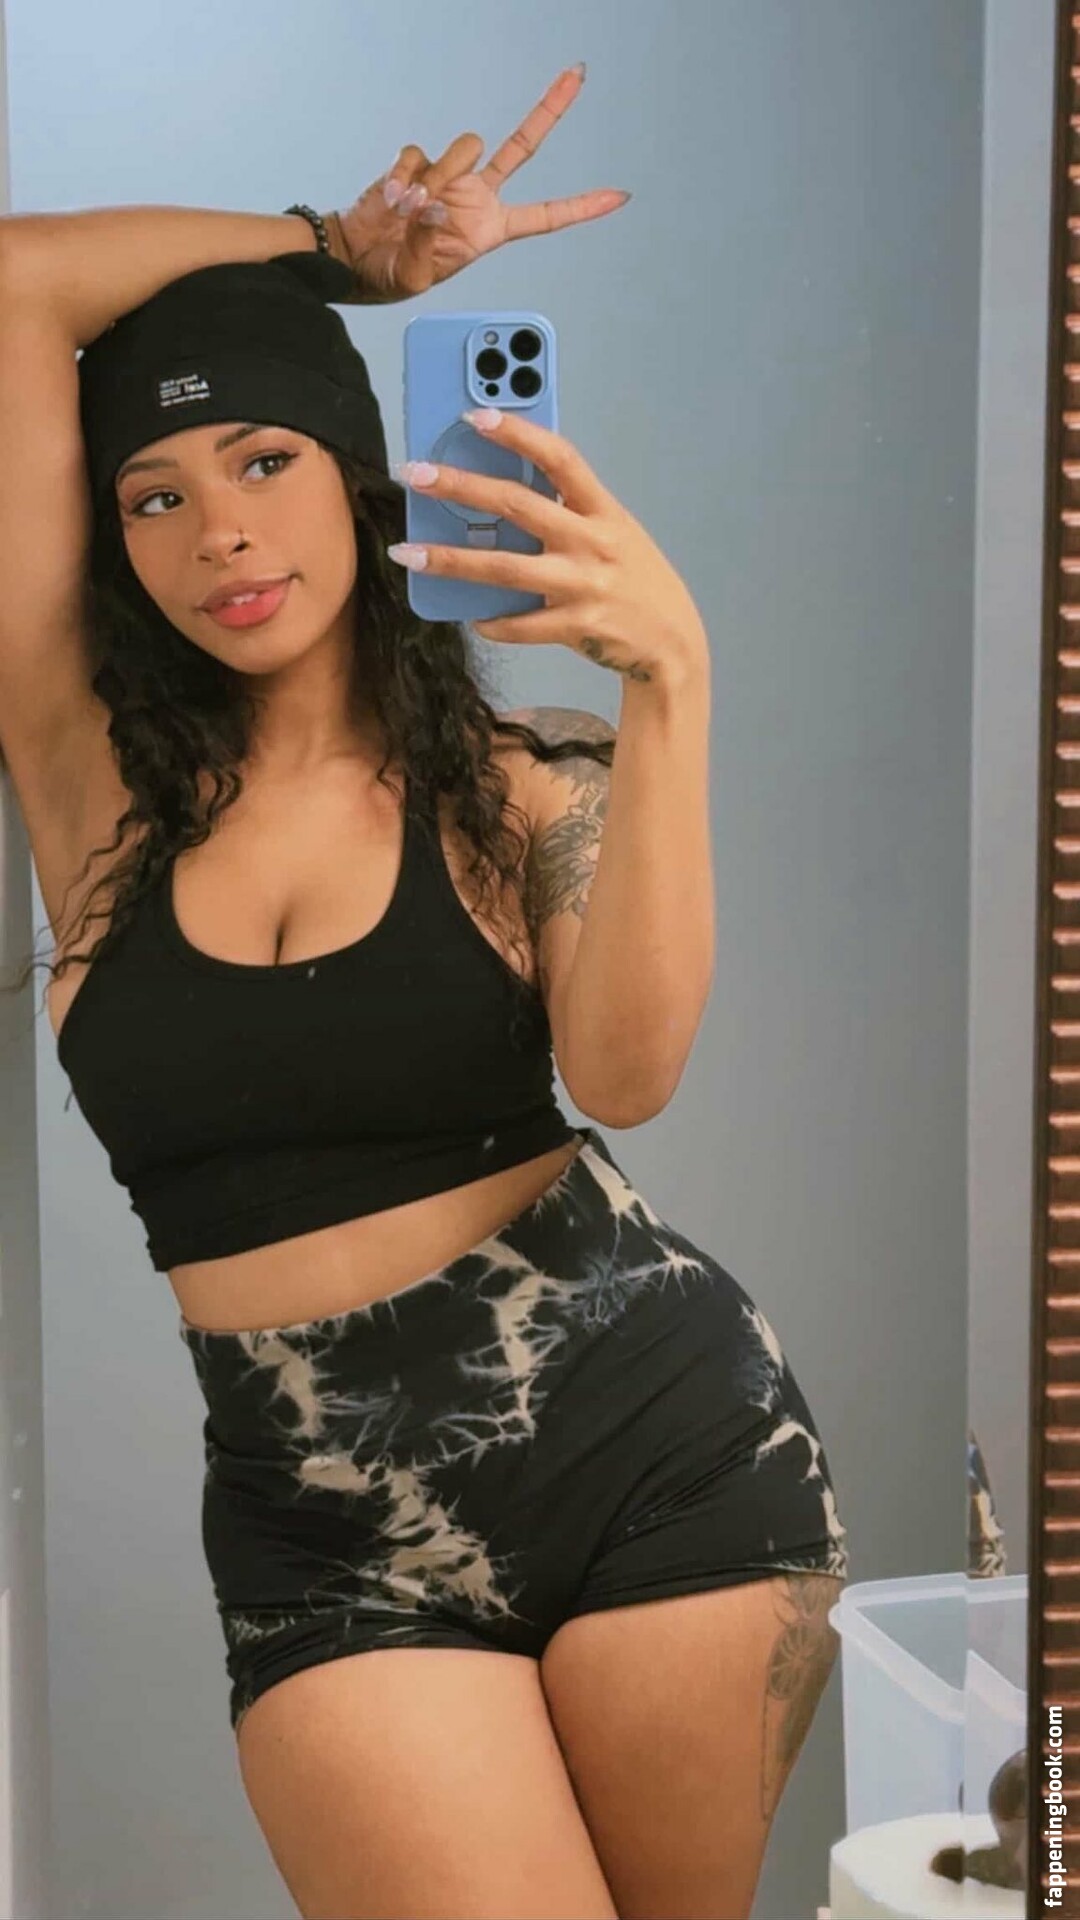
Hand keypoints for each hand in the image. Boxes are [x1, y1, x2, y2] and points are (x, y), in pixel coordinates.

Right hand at [328, 66, 629, 302]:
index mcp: (489, 231)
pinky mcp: (420, 163)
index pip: (544, 216)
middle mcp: (477, 198)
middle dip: (550, 109)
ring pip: (465, 147)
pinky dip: (405, 175)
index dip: (580, 207)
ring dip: (439, 175)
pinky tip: (393, 200)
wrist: (354, 256)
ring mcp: (450, 177)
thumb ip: (428, 242)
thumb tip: (433, 205)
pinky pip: (419, 153)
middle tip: (578, 74)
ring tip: (409, 210)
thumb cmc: (389, 275)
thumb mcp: (415, 276)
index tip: (617, 196)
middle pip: (521, 146)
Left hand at [388, 408, 708, 685]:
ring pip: (506, 568)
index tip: (475, 415)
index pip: (560, 458)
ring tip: (408, 553)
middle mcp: (593, 542)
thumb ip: (571, 514)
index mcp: (603, 511)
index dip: (518, 433)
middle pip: (518, 505)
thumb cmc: (635, 582)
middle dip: (462, 487)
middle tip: (416, 474)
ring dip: (451, 560)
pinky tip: (472, 618)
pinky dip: (494, 623)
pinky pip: (522, 624)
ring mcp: (584, 585)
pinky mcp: (577, 626)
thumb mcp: (614, 535)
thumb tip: (505, 496)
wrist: (673, 644)